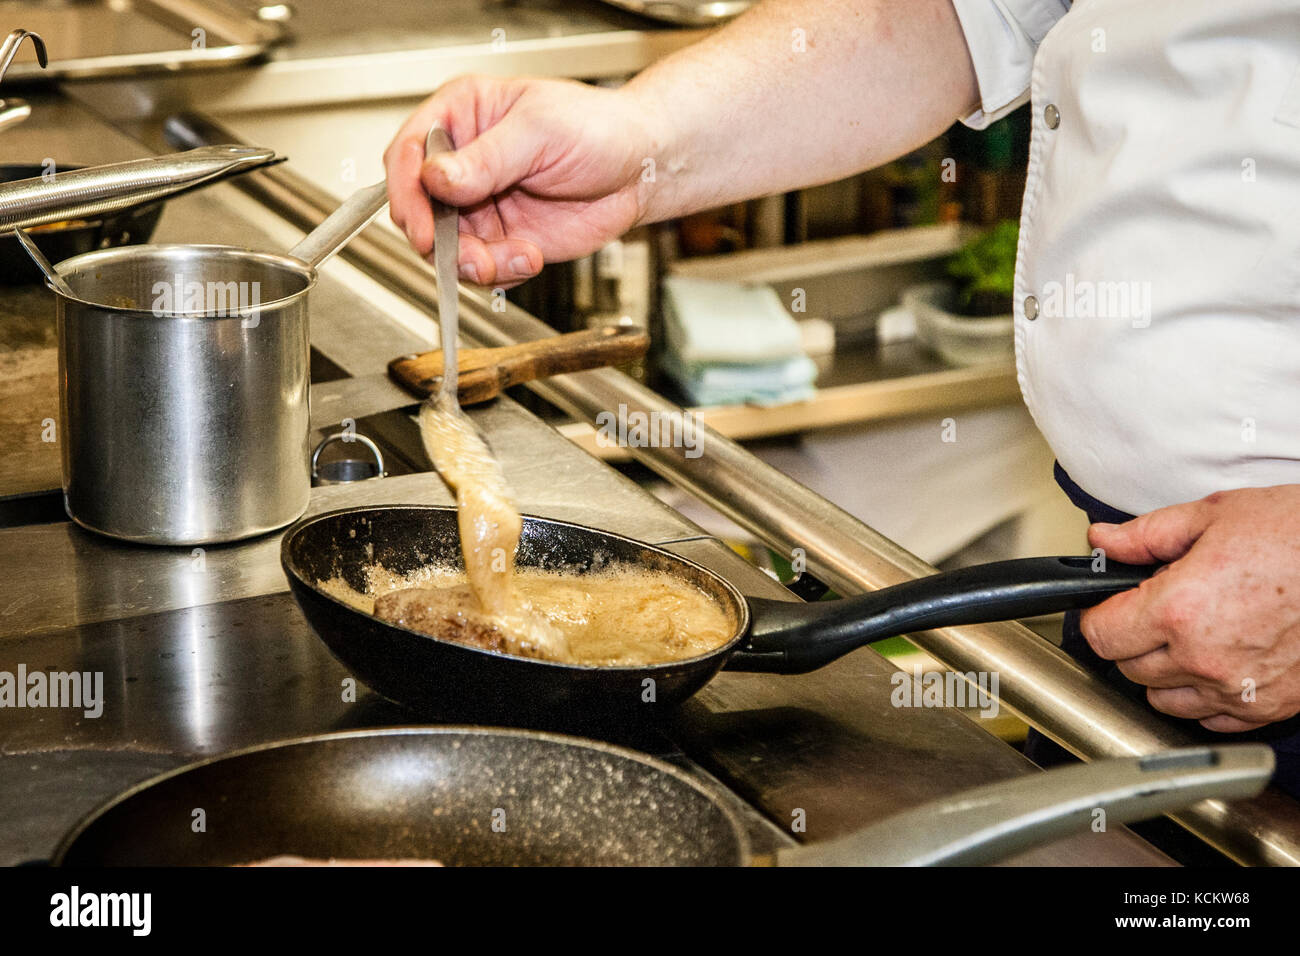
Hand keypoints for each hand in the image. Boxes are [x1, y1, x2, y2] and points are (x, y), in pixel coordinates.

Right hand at [383, 75, 666, 288]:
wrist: (639, 170)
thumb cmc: (597, 127)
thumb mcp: (540, 131)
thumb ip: (486, 158)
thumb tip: (436, 177)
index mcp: (461, 116)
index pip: (409, 154)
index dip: (408, 193)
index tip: (424, 226)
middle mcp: (462, 162)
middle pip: (419, 208)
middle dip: (439, 240)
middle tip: (469, 256)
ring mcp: (479, 204)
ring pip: (445, 246)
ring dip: (471, 263)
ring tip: (510, 260)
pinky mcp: (500, 238)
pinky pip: (480, 266)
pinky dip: (498, 272)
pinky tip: (527, 259)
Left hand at [1080, 485, 1299, 731]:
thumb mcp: (1215, 515)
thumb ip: (1146, 535)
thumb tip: (1104, 542)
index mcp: (1179, 608)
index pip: (1101, 635)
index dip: (1096, 617)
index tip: (1104, 607)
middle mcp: (1204, 657)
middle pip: (1129, 668)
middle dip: (1132, 639)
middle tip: (1154, 609)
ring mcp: (1237, 689)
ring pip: (1164, 699)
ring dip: (1163, 672)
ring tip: (1187, 634)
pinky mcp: (1269, 707)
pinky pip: (1211, 718)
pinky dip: (1204, 696)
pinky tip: (1218, 661)